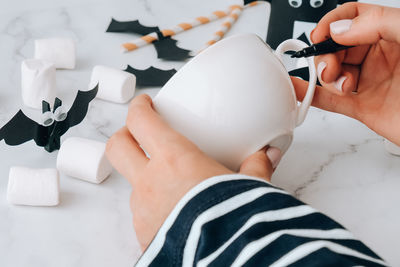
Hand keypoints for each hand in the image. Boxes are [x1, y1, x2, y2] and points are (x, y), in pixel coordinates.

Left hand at [105, 94, 280, 249]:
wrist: (224, 259)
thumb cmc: (233, 221)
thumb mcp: (250, 188)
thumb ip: (256, 167)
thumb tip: (267, 155)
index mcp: (174, 159)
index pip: (142, 121)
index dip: (140, 107)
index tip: (145, 103)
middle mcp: (151, 182)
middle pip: (118, 146)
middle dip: (125, 134)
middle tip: (139, 133)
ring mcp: (143, 210)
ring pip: (130, 182)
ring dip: (142, 174)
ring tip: (168, 179)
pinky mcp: (144, 234)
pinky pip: (142, 212)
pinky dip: (153, 204)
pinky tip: (175, 210)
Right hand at [292, 2, 399, 144]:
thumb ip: (378, 24)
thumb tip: (339, 30)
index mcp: (391, 34)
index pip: (353, 18)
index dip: (333, 23)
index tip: (322, 35)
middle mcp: (379, 56)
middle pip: (337, 46)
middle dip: (326, 54)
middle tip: (331, 66)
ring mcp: (370, 82)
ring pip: (332, 72)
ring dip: (324, 76)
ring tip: (337, 83)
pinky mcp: (363, 107)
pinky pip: (332, 100)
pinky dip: (312, 96)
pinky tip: (300, 90)